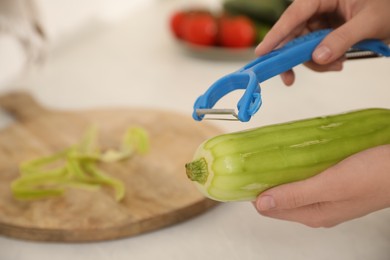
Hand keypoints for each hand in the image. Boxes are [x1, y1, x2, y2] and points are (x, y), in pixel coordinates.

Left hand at [254, 145, 389, 226]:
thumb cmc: (374, 175)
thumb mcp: (330, 185)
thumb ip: (295, 195)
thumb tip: (261, 204)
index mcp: (312, 214)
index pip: (268, 208)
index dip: (253, 191)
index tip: (243, 172)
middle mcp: (316, 209)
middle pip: (279, 196)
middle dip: (265, 180)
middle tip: (255, 158)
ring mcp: (325, 196)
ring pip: (291, 186)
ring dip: (279, 172)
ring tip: (270, 154)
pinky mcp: (334, 184)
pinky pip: (306, 177)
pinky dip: (296, 167)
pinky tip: (294, 154)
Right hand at [255, 0, 389, 85]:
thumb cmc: (389, 7)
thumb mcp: (369, 22)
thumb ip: (343, 39)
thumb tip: (318, 56)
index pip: (295, 14)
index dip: (277, 34)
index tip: (263, 51)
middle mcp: (319, 6)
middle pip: (294, 33)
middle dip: (295, 57)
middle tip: (288, 78)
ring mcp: (322, 19)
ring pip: (303, 45)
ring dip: (314, 61)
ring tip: (337, 65)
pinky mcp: (326, 31)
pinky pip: (315, 49)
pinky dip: (323, 61)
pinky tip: (338, 61)